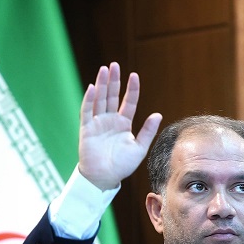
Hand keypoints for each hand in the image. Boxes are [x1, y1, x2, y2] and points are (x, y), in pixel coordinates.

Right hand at [78, 62, 161, 189]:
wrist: (105, 177)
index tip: (134, 75)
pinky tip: (93, 87)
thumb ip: (147, 131)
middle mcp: (110, 121)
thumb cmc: (122, 165)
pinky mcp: (87, 128)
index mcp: (124, 124)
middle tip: (114, 65)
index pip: (129, 102)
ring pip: (100, 99)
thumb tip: (157, 114)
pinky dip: (89, 99)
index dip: (132, 89)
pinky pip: (87, 111)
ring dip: (102, 84)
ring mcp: (98, 123)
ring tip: (104, 69)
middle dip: (113, 80)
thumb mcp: (139, 148)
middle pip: (112, 96)